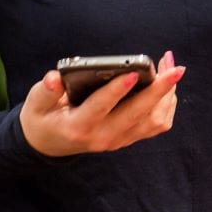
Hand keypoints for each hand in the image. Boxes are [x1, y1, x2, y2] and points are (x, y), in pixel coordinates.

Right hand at [21, 50, 183, 157]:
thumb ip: (45, 91)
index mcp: (78, 126)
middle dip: (159, 90)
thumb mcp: (36, 105)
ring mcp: (119, 140)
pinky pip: (157, 124)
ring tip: (170, 66)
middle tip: (175, 68)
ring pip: (154, 120)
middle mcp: (103, 136)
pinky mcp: (129, 138)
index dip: (116, 90)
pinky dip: (168, 104)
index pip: (100, 107)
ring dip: (167, 93)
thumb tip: (55, 77)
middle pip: (138, 115)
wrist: (50, 144)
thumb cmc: (44, 117)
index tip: (132, 72)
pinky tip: (167, 84)